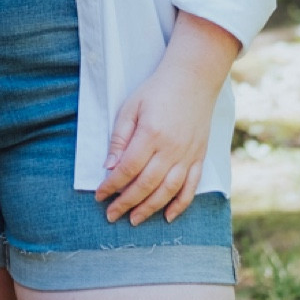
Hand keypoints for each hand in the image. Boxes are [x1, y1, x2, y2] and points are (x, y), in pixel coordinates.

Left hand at [95, 11, 240, 225]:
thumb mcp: (130, 107)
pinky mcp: (200, 156)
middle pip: (146, 184)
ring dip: (150, 208)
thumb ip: (119, 138)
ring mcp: (188, 154)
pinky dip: (180, 204)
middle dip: (126, 203)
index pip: (127, 169)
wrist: (193, 79)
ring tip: (134, 220)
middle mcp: (171, 148)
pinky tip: (167, 216)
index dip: (112, 186)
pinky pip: (191, 186)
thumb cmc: (157, 91)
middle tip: (112, 215)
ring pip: (168, 190)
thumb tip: (109, 167)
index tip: (99, 195)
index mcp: (151, 134)